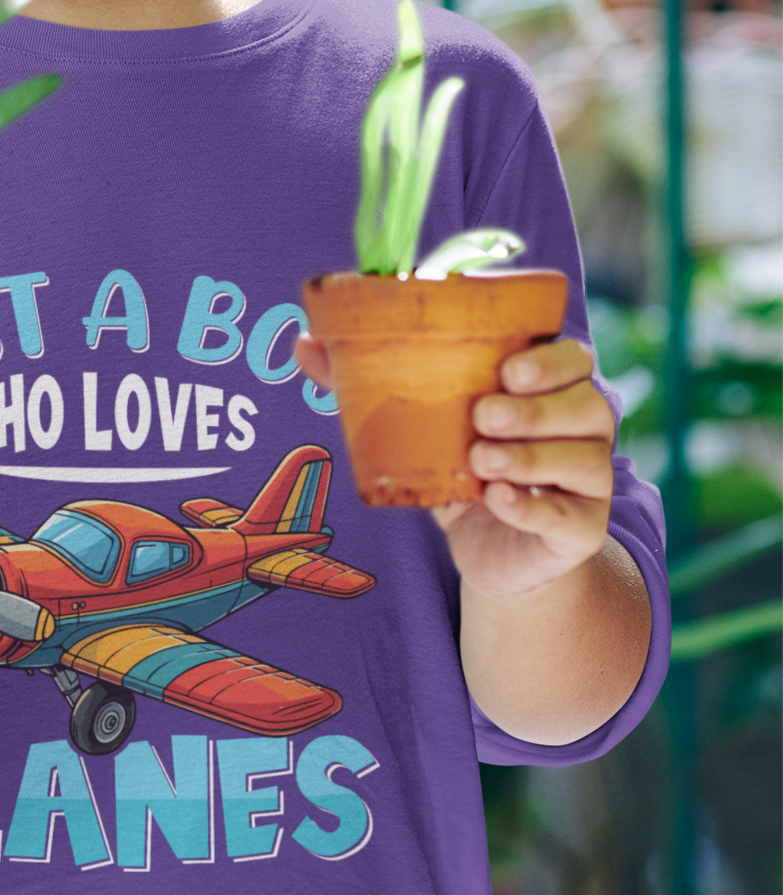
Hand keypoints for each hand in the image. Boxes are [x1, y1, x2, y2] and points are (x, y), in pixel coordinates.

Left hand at [294, 334, 615, 594]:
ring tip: (481, 457)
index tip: (508, 369)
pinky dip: (532, 506)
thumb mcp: (422, 427)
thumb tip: (304, 342)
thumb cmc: (463, 471)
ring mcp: (590, 481)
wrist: (493, 552)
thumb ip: (370, 384)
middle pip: (586, 404)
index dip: (550, 360)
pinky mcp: (582, 529)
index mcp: (553, 389)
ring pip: (583, 458)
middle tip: (483, 415)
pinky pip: (567, 515)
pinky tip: (499, 500)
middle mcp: (583, 428)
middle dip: (534, 409)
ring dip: (531, 455)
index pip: (574, 358)